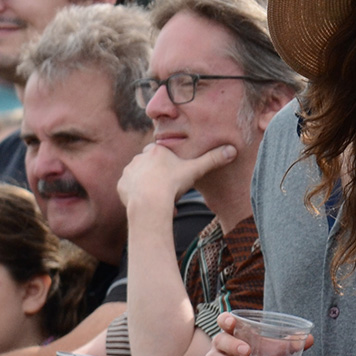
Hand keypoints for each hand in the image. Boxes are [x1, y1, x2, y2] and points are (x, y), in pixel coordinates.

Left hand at [115, 143, 235, 214]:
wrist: (149, 202)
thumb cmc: (172, 184)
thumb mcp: (195, 171)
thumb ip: (213, 160)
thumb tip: (233, 150)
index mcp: (157, 150)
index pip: (164, 153)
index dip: (171, 166)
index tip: (176, 178)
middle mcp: (139, 157)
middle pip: (153, 167)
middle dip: (161, 179)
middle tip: (171, 193)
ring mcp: (128, 171)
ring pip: (141, 179)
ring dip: (149, 188)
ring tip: (161, 202)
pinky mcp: (121, 186)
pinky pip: (130, 190)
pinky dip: (138, 197)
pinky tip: (147, 205)